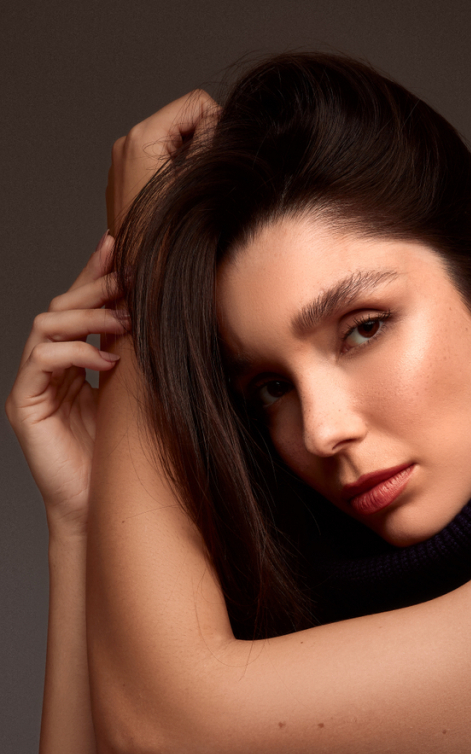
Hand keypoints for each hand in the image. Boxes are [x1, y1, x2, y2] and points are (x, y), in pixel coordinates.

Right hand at [5, 235, 129, 534]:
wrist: (101, 508)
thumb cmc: (122, 457)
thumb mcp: (136, 395)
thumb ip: (137, 358)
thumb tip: (164, 319)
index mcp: (74, 362)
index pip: (79, 306)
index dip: (94, 273)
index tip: (117, 245)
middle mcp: (49, 368)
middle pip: (60, 307)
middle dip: (93, 289)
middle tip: (126, 283)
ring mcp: (33, 385)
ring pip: (46, 325)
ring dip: (87, 317)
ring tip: (123, 324)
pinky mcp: (24, 405)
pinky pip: (40, 360)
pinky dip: (74, 352)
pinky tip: (106, 359)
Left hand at [106, 89, 219, 233]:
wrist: (138, 282)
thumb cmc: (167, 240)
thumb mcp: (199, 183)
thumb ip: (211, 142)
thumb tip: (221, 121)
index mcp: (141, 138)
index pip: (196, 104)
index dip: (218, 127)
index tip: (219, 162)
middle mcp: (126, 144)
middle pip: (183, 122)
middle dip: (202, 145)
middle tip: (206, 183)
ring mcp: (122, 163)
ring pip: (173, 143)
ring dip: (190, 162)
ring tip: (191, 196)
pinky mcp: (124, 181)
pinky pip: (158, 162)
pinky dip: (174, 175)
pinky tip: (176, 204)